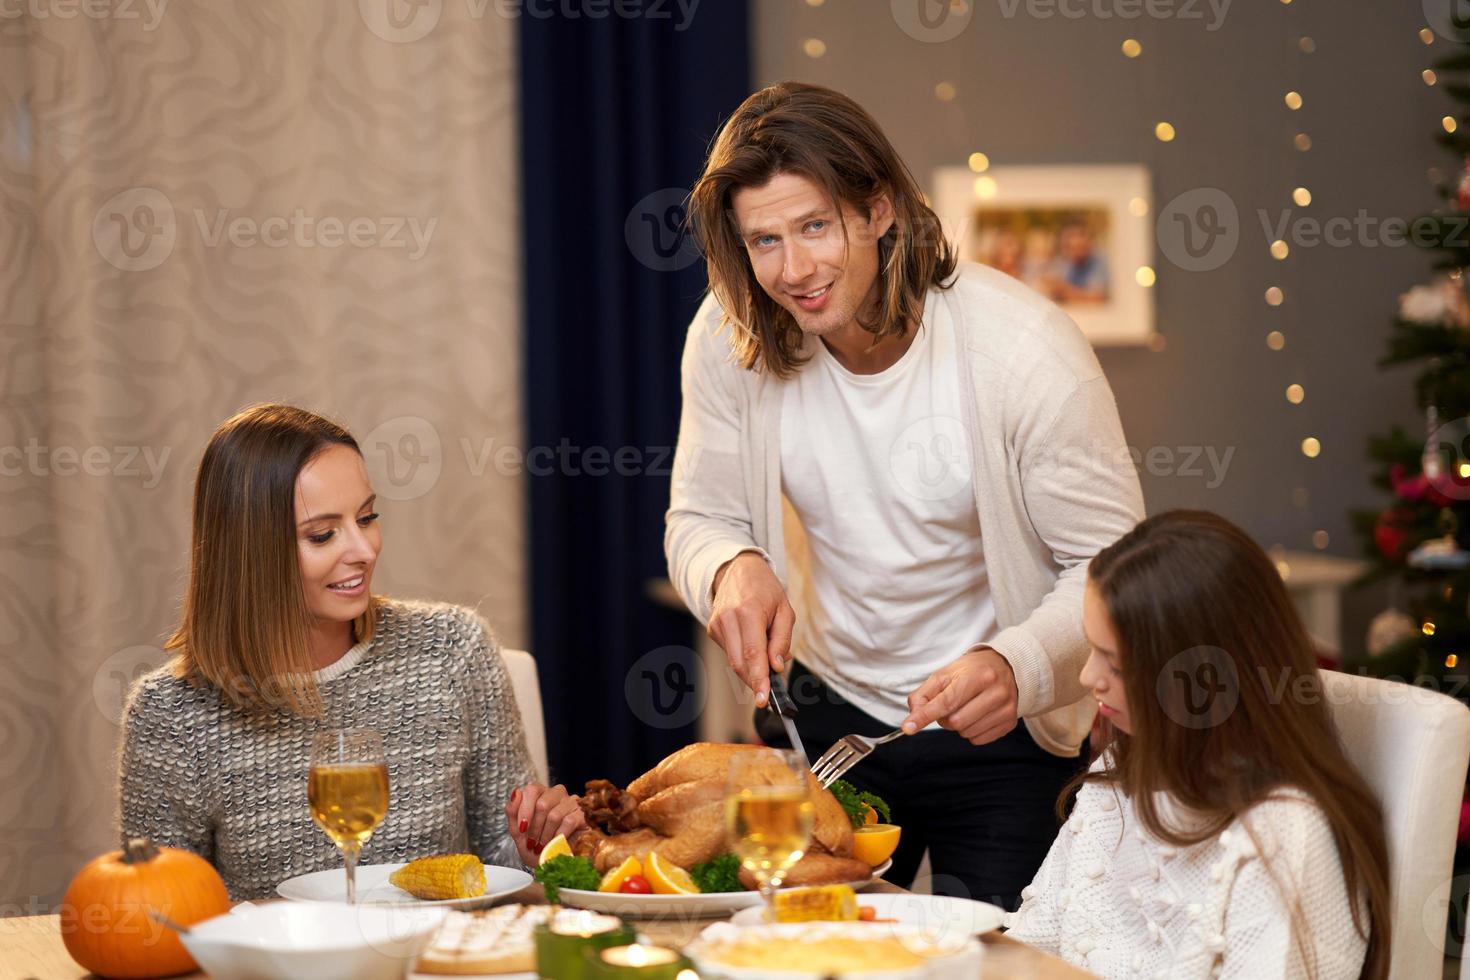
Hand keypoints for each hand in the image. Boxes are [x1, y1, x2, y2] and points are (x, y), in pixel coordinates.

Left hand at [504, 782, 585, 865]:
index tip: (521, 829)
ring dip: (545, 835)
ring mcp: (571, 803)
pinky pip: (568, 822)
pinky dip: (558, 837)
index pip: (531, 790)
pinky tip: (554, 844)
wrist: (550, 865)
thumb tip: (516, 792)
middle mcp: (556, 794)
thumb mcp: (517, 831)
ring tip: (541, 846)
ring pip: (554, 815)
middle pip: (542, 803)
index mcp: (540, 793)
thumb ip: (512, 811)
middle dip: (534, 828)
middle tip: (531, 843)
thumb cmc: (534, 846)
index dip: (524, 811)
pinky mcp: (582, 815)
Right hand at [709, 551, 794, 707]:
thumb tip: (776, 666)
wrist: (737, 569)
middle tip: (770, 692)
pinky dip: (743, 656)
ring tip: (766, 655)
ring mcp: (717, 624)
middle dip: (755, 681)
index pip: (753, 653)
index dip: (759, 679)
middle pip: (740, 663)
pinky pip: (730, 653)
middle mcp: (728, 619)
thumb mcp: (785, 610)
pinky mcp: (712, 629)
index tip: (764, 699)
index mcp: (749, 611)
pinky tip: (751, 642)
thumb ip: (782, 640)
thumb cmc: (765, 589)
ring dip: (751, 668)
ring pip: (734, 661)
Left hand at [901, 647, 1018, 745]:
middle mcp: (996, 692)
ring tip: (966, 708)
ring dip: (958, 725)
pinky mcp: (1009, 723)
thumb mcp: (945, 674)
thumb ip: (925, 694)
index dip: (925, 716)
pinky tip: (977, 716)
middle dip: (945, 718)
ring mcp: (1005, 709)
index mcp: (978, 676)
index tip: (908, 727)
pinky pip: (978, 740)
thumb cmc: (972, 670)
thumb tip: (913, 715)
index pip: (946, 702)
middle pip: (955, 722)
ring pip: (966, 733)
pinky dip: (971, 732)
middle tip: (950, 705)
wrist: (1006, 667)